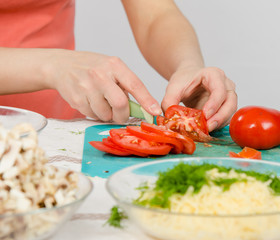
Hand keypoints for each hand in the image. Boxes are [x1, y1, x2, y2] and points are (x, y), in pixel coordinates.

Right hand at [46, 49, 161, 122]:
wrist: (60, 65)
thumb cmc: (91, 67)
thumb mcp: (110, 67)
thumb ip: (125, 84)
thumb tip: (143, 107)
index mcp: (114, 65)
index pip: (135, 85)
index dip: (147, 101)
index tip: (155, 112)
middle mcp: (100, 74)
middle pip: (120, 104)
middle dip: (123, 115)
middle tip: (121, 115)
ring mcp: (86, 86)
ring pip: (105, 114)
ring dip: (107, 115)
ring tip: (102, 103)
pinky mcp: (76, 98)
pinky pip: (92, 115)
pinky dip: (95, 114)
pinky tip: (90, 102)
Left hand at [161, 66, 236, 131]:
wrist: (189, 78)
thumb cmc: (184, 80)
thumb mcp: (173, 87)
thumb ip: (169, 101)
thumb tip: (170, 118)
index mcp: (213, 74)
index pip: (219, 89)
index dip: (214, 103)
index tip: (206, 115)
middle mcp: (225, 84)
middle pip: (231, 101)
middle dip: (221, 116)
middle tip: (209, 127)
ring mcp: (228, 95)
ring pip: (231, 110)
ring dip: (221, 122)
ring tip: (207, 129)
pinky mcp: (226, 106)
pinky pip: (227, 116)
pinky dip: (219, 124)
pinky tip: (208, 128)